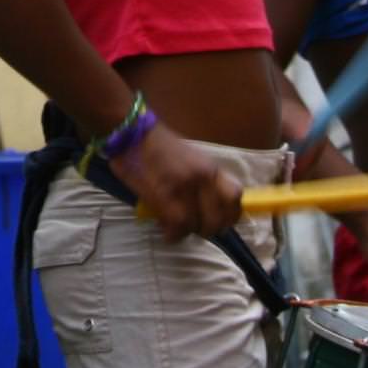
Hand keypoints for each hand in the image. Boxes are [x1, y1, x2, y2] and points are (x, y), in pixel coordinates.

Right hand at [110, 125, 243, 242]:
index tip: (220, 222)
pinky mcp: (165, 195)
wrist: (132, 133)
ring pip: (198, 225)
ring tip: (177, 230)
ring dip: (188, 232)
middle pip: (218, 218)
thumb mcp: (190, 159)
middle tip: (195, 229)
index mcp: (211, 167)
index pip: (235, 197)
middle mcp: (203, 178)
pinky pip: (178, 225)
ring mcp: (185, 187)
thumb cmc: (158, 146)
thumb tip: (205, 208)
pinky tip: (167, 232)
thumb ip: (201, 181)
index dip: (230, 216)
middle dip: (207, 230)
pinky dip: (173, 234)